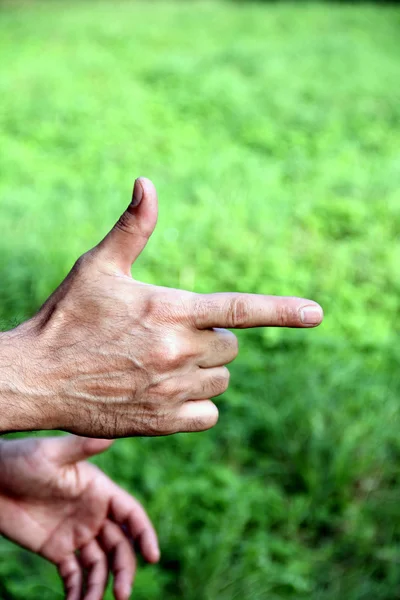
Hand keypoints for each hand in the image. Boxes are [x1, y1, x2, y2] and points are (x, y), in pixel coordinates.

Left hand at [0, 435, 158, 599]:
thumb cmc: (23, 459)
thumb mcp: (52, 454)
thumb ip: (81, 448)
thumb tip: (109, 437)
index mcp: (100, 491)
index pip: (131, 515)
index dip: (144, 534)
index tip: (153, 557)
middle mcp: (93, 514)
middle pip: (119, 545)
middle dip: (124, 569)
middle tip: (122, 594)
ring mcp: (76, 533)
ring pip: (99, 564)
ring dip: (101, 585)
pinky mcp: (56, 550)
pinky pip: (73, 575)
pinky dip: (77, 590)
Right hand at [2, 178, 322, 436]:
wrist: (36, 378)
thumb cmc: (66, 317)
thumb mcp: (97, 266)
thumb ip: (133, 227)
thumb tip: (147, 181)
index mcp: (170, 309)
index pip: (239, 308)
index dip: (282, 310)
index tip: (316, 313)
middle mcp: (178, 351)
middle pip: (231, 345)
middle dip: (212, 338)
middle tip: (172, 334)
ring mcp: (172, 390)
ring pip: (221, 378)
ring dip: (204, 369)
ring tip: (162, 362)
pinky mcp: (164, 422)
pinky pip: (209, 413)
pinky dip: (197, 403)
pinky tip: (165, 392)